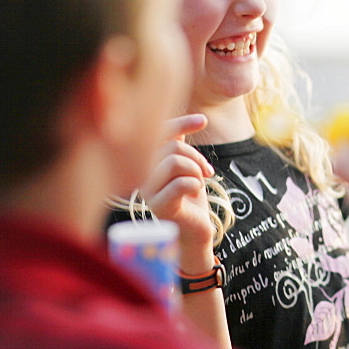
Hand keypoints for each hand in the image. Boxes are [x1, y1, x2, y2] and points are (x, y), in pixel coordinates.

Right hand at [138, 114, 216, 268]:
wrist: (195, 230)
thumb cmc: (190, 198)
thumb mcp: (188, 167)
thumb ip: (182, 146)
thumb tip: (195, 119)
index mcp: (147, 163)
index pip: (159, 134)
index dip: (181, 123)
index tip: (203, 120)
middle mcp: (141, 175)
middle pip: (172, 148)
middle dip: (196, 157)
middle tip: (207, 171)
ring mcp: (147, 191)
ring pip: (175, 162)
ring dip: (196, 171)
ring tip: (199, 182)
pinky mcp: (158, 206)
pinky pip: (182, 182)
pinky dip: (196, 184)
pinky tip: (195, 192)